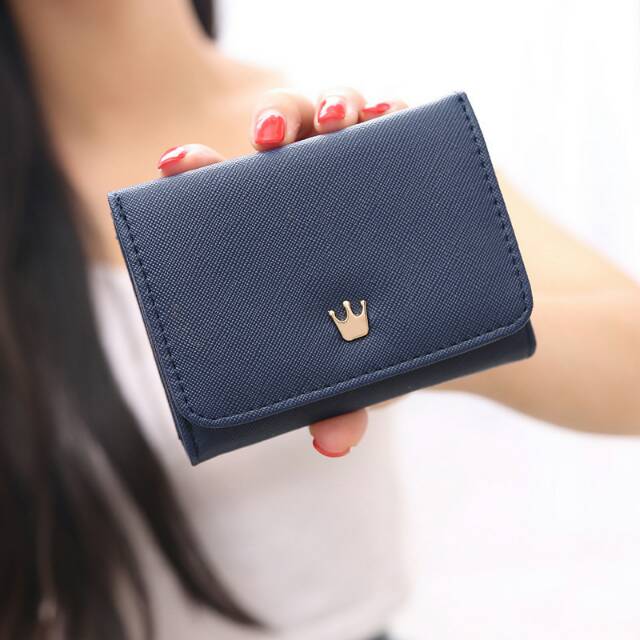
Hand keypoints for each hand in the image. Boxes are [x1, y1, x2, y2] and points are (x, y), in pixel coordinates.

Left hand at [156, 87, 406, 456]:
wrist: (463, 322)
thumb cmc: (391, 347)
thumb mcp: (364, 378)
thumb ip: (342, 404)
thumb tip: (331, 444)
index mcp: (286, 239)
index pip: (234, 193)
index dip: (203, 173)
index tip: (177, 163)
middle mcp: (318, 196)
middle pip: (283, 136)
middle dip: (274, 121)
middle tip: (268, 139)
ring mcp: (363, 172)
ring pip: (334, 112)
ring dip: (330, 103)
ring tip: (337, 120)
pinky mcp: (410, 160)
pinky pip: (396, 118)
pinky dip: (389, 110)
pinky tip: (387, 115)